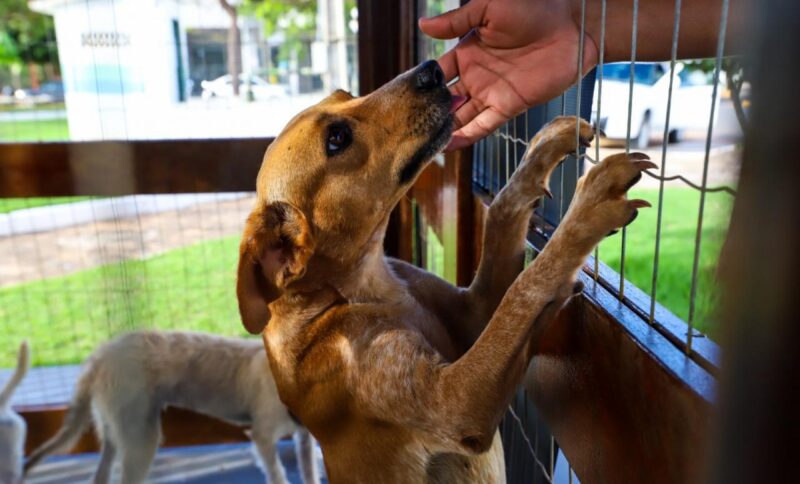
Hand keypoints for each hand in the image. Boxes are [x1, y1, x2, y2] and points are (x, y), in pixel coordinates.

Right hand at [419, 0, 596, 149]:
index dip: (421, 85)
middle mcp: (476, 76)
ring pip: (460, 115)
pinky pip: (483, 125)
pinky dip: (466, 135)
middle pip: (445, 99)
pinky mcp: (509, 106)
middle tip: (405, 126)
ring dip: (443, 127)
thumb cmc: (533, 7)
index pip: (437, 73)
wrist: (572, 24)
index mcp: (467, 52)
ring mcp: (491, 93)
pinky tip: (448, 144)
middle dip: (428, 112)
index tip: (400, 97)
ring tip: (421, 141)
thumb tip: (421, 27)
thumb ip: (455, 21)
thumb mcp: (487, 7)